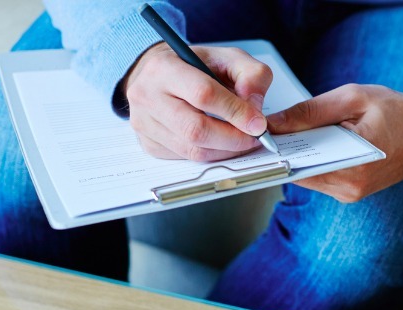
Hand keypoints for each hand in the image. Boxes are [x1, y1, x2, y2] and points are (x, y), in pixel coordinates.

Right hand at [123, 43, 272, 161]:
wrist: (157, 75)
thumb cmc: (194, 65)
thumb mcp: (228, 57)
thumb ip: (251, 74)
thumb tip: (255, 107)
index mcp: (164, 68)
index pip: (203, 94)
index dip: (236, 112)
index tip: (259, 123)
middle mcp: (147, 96)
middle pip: (196, 129)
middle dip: (233, 138)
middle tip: (255, 137)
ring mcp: (144, 123)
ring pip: (192, 150)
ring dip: (226, 150)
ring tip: (243, 140)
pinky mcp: (148, 143)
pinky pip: (185, 158)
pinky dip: (211, 155)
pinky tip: (222, 143)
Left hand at [267, 84, 402, 202]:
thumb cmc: (396, 111)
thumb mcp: (353, 98)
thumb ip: (311, 111)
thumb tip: (274, 124)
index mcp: (353, 166)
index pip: (297, 166)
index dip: (276, 150)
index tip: (262, 133)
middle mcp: (350, 188)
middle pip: (299, 173)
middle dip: (286, 151)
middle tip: (275, 127)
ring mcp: (350, 194)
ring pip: (307, 176)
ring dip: (299, 155)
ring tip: (296, 132)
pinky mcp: (350, 192)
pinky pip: (320, 177)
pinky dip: (312, 160)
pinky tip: (313, 142)